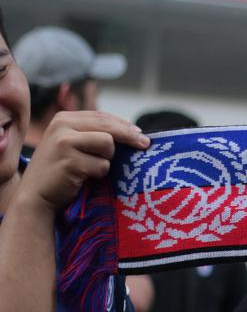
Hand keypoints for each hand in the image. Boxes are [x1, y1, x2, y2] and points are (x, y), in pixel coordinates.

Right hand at [19, 111, 148, 212]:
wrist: (35, 194)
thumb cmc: (60, 171)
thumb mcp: (72, 145)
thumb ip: (93, 134)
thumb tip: (134, 132)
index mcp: (63, 118)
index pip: (102, 116)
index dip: (124, 125)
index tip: (141, 133)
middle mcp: (61, 125)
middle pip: (108, 126)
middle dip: (130, 136)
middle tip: (145, 144)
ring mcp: (64, 142)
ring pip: (108, 144)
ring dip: (107, 160)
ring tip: (90, 168)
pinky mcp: (70, 161)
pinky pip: (102, 165)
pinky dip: (98, 174)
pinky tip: (84, 177)